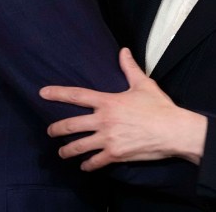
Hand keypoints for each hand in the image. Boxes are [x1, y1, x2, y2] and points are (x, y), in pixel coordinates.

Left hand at [40, 48, 206, 170]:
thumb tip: (123, 51)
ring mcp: (107, 139)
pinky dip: (87, 165)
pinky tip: (84, 166)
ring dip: (66, 151)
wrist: (173, 130)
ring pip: (78, 147)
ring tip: (62, 153)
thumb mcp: (143, 84)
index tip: (42, 93)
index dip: (58, 93)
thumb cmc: (159, 106)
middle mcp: (103, 121)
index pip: (77, 95)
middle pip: (70, 125)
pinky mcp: (115, 154)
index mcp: (108, 102)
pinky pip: (94, 162)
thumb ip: (129, 68)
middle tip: (49, 132)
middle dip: (56, 130)